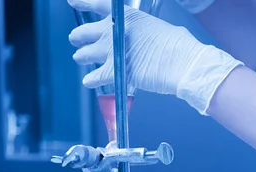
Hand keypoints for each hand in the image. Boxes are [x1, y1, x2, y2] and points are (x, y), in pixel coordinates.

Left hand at [67, 0, 242, 114]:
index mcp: (127, 16)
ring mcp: (112, 52)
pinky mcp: (114, 72)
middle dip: (79, 37)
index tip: (73, 1)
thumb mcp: (159, 28)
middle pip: (85, 32)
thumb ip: (143, 32)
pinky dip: (90, 79)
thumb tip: (143, 40)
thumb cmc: (178, 46)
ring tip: (80, 58)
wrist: (182, 63)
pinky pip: (94, 77)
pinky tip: (88, 80)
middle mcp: (114, 31)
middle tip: (76, 41)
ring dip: (82, 57)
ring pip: (85, 54)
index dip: (83, 2)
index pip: (98, 5)